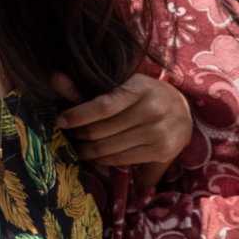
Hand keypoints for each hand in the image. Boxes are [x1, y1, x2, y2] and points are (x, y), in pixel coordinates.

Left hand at [57, 72, 192, 185]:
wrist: (184, 111)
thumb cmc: (146, 95)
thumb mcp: (124, 84)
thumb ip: (89, 87)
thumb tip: (53, 79)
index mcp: (140, 87)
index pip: (104, 105)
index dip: (79, 115)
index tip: (61, 120)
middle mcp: (152, 109)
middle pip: (102, 130)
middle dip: (79, 135)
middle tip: (67, 136)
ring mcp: (158, 132)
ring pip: (109, 147)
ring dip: (87, 150)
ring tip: (76, 147)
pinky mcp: (161, 151)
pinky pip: (121, 160)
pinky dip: (102, 160)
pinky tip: (94, 155)